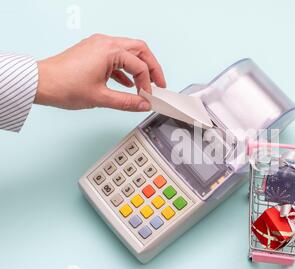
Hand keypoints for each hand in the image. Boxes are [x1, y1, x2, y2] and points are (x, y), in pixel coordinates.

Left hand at [34, 34, 165, 111]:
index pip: (139, 65)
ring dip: (139, 67)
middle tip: (158, 83)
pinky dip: (125, 69)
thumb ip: (127, 102)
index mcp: (109, 50)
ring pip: (128, 51)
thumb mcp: (101, 98)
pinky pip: (116, 57)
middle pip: (139, 50)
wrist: (40, 83)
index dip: (147, 83)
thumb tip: (143, 104)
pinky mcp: (92, 51)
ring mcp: (98, 45)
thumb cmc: (63, 86)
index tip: (148, 97)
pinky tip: (127, 83)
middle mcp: (105, 43)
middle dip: (151, 67)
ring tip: (145, 84)